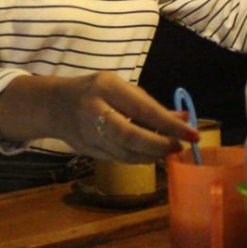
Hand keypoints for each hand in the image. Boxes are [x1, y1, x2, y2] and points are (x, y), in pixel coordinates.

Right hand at [0, 71, 198, 163]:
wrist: (54, 106)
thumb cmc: (94, 91)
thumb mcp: (121, 88)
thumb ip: (150, 104)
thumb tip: (184, 118)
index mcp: (105, 88)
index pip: (142, 109)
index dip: (169, 124)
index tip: (192, 133)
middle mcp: (94, 110)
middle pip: (129, 136)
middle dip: (158, 145)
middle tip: (178, 147)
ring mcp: (88, 133)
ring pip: (125, 153)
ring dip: (151, 155)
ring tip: (168, 150)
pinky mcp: (87, 150)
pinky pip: (118, 159)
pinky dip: (139, 159)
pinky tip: (151, 154)